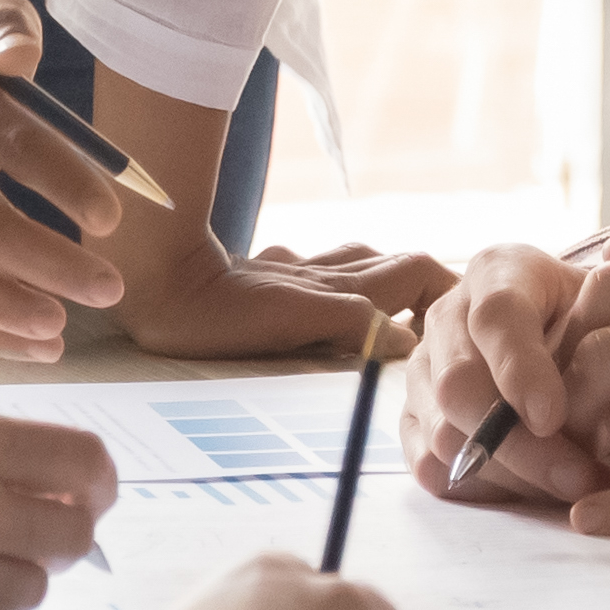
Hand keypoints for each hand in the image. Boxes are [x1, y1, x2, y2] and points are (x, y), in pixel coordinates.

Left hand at [102, 238, 428, 363]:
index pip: (422, 271)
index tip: (455, 332)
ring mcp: (295, 273)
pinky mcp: (264, 278)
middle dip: (425, 293)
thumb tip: (408, 343)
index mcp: (344, 287)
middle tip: (435, 334)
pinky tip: (321, 300)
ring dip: (385, 287)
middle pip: (398, 267)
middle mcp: (327, 274)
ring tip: (393, 321)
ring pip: (360, 266)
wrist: (154, 281)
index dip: (449, 294)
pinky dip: (334, 286)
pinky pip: (314, 273)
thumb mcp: (295, 323)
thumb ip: (355, 326)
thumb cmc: (219, 312)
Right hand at [417, 242, 609, 501]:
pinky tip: (532, 489)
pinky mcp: (413, 417)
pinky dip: (481, 489)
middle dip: (519, 444)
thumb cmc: (597, 321)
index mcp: (499, 271)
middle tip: (579, 479)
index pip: (496, 316)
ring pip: (443, 434)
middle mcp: (448, 314)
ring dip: (509, 474)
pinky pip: (429, 466)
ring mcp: (423, 367)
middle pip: (457, 385)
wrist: (563, 332)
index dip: (520, 369)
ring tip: (571, 487)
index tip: (553, 419)